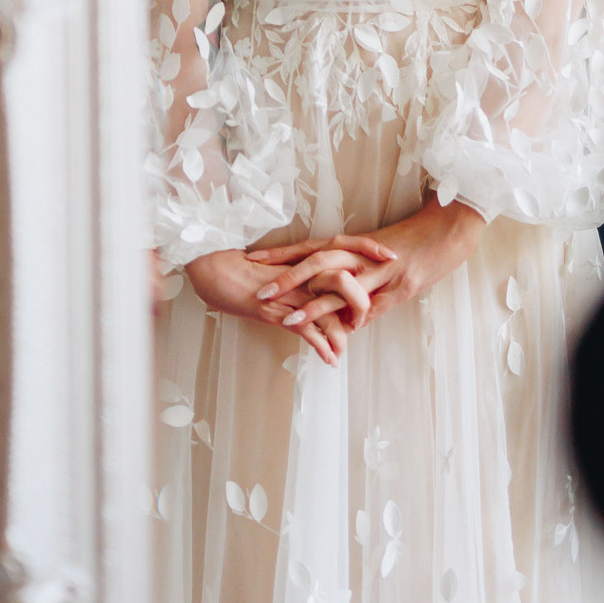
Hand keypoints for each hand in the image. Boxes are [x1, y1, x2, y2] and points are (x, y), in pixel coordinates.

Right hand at [185, 239, 383, 366]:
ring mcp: (291, 290)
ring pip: (328, 307)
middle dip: (363, 299)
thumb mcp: (278, 270)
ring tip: (346, 347)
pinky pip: (307, 330)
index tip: (390, 256)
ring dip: (343, 331)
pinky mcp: (277, 309)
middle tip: (370, 315)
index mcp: (304, 256)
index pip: (345, 243)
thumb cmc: (243, 269)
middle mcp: (301, 270)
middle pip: (344, 278)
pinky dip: (322, 346)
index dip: (369, 248)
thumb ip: (302, 276)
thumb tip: (322, 287)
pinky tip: (331, 359)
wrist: (213, 270)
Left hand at [261, 196, 486, 330]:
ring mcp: (381, 271)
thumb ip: (356, 268)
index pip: (309, 247)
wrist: (450, 226)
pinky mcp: (400, 286)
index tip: (252, 260)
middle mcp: (361, 255)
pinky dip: (356, 318)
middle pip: (316, 264)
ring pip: (341, 287)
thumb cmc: (416, 236)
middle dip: (287, 279)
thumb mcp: (379, 250)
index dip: (281, 255)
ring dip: (314, 305)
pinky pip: (374, 305)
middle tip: (259, 292)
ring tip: (288, 320)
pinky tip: (339, 332)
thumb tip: (335, 292)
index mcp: (353, 244)